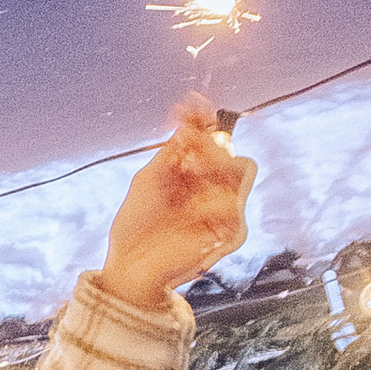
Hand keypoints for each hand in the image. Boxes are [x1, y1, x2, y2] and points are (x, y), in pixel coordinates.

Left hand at [99, 95, 256, 310]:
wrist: (130, 266)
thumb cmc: (137, 225)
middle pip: (232, 153)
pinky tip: (191, 207)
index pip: (215, 141)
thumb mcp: (150, 178)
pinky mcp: (231, 234)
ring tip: (188, 171)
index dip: (206, 121)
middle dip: (211, 145)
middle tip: (187, 148)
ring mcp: (225, 212)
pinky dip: (211, 202)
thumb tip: (189, 110)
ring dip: (213, 165)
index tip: (191, 104)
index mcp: (197, 175)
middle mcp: (215, 190)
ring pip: (240, 171)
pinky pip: (234, 205)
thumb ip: (172, 148)